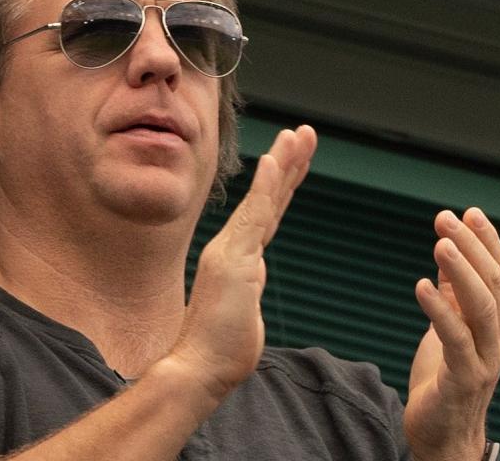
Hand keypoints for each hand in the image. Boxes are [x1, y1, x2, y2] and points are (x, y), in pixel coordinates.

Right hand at [169, 125, 316, 403]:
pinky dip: (266, 185)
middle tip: (302, 132)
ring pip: (264, 198)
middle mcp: (234, 246)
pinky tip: (276, 160)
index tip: (295, 156)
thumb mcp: (243, 312)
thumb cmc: (220, 349)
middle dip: (287, 161)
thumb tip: (251, 285)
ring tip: (298, 134)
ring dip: (283, 162)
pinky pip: (255, 215)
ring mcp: (233, 250)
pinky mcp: (235, 258)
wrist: (197, 367)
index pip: (267, 212)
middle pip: (268, 197)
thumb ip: (248, 291)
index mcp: (238, 256)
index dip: (282, 183)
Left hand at [404, 208, 499, 460]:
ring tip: (440, 243)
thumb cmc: (445, 375)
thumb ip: (453, 292)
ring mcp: (486, 358)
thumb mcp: (450, 325)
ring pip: (483, 307)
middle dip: (471, 246)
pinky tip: (421, 286)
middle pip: (493, 283)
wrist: (442, 432)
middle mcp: (499, 336)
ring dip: (462, 272)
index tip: (468, 212)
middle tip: (446, 218)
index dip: (488, 241)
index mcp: (498, 321)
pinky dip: (439, 310)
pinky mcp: (464, 378)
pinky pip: (456, 339)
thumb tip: (448, 248)